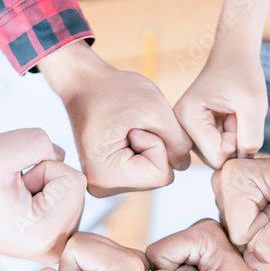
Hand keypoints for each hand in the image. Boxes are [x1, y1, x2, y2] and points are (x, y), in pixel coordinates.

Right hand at [0, 128, 84, 261]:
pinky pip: (68, 201)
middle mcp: (58, 246)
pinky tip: (23, 205)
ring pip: (72, 192)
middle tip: (13, 192)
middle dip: (46, 178)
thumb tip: (60, 155)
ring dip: (46, 185)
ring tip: (16, 199)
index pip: (75, 179)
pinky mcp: (58, 240)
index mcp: (46, 232)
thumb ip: (37, 142)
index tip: (17, 184)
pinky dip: (48, 194)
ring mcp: (60, 246)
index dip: (44, 169)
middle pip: (76, 187)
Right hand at [40, 41, 191, 196]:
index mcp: (105, 175)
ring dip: (149, 147)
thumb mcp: (155, 109)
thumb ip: (178, 141)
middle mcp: (101, 187)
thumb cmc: (114, 91)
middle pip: (157, 178)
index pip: (162, 175)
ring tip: (126, 128)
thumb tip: (184, 164)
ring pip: (153, 174)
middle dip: (154, 147)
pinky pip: (145, 169)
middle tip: (130, 125)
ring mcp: (104, 184)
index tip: (135, 125)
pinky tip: (125, 134)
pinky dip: (144, 149)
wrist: (85, 83)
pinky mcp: (110, 177)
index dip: (158, 144)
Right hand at [174, 40, 267, 167]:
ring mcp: (184, 130)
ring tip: (231, 113)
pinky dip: (229, 137)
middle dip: (234, 141)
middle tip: (235, 113)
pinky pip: (216, 150)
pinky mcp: (192, 132)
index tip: (236, 113)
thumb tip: (242, 163)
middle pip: (215, 160)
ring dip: (232, 139)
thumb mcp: (254, 104)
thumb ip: (251, 138)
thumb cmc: (243, 74)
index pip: (218, 157)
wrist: (233, 55)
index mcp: (186, 117)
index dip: (238, 140)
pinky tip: (226, 117)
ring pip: (217, 157)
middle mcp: (178, 127)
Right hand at [212, 154, 269, 267]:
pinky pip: (241, 233)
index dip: (267, 230)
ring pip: (239, 236)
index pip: (240, 235)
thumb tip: (249, 261)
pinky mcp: (231, 202)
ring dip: (264, 230)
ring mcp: (224, 192)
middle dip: (264, 230)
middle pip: (236, 235)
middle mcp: (222, 181)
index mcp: (234, 176)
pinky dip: (261, 228)